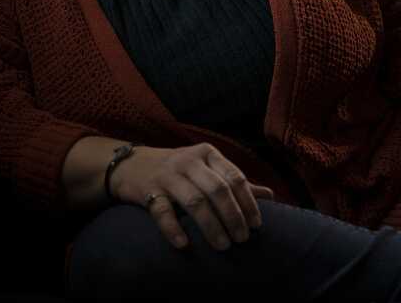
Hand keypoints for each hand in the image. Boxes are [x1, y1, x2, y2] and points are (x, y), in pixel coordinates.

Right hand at [109, 143, 274, 250]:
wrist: (131, 164)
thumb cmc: (178, 169)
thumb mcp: (207, 168)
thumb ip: (235, 181)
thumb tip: (270, 195)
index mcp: (208, 154)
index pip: (234, 177)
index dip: (248, 202)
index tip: (257, 225)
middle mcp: (189, 161)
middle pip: (217, 189)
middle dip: (233, 216)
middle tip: (242, 239)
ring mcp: (167, 175)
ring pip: (194, 201)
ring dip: (211, 226)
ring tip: (223, 245)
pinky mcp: (147, 190)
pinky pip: (161, 210)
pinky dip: (173, 228)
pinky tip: (184, 244)